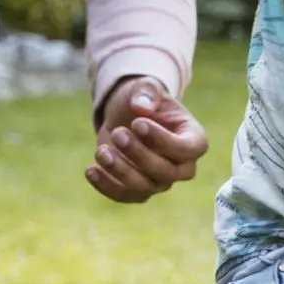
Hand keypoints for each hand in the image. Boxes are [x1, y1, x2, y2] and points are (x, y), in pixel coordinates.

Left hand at [85, 76, 207, 203]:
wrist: (126, 115)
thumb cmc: (144, 100)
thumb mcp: (146, 88)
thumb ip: (147, 92)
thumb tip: (141, 107)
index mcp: (193, 139)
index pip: (188, 149)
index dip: (163, 140)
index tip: (138, 123)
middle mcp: (181, 166)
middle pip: (166, 172)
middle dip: (139, 155)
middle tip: (118, 133)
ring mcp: (160, 181)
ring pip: (144, 187)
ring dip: (120, 171)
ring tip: (101, 151)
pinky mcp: (137, 189)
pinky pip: (124, 195)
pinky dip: (106, 186)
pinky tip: (91, 170)